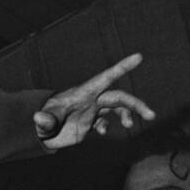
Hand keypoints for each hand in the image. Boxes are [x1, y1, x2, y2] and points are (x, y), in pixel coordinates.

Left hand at [33, 52, 154, 150]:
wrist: (39, 132)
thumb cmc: (40, 121)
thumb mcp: (42, 121)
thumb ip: (45, 120)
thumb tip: (38, 119)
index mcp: (83, 93)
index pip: (105, 78)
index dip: (121, 67)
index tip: (138, 57)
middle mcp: (91, 100)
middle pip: (119, 97)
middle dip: (136, 104)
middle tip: (151, 116)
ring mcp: (91, 110)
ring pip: (117, 108)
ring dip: (128, 115)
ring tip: (130, 126)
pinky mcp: (90, 121)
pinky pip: (105, 121)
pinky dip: (108, 126)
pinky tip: (102, 132)